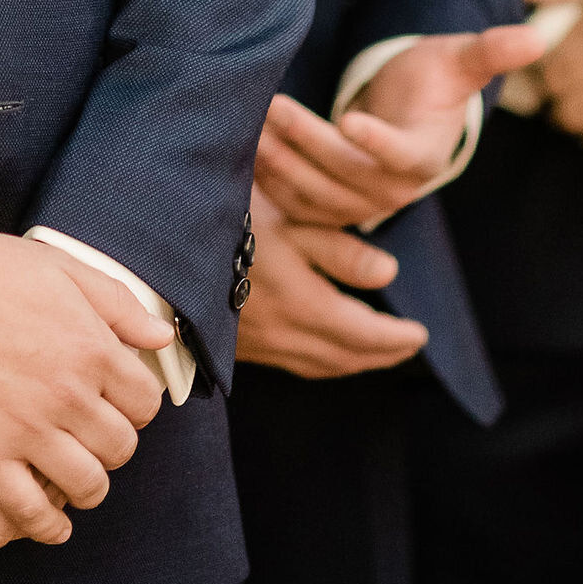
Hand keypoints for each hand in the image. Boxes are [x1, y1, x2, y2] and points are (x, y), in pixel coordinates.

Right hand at [0, 228, 169, 545]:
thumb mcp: (53, 266)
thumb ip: (114, 302)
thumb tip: (162, 334)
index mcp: (89, 344)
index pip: (145, 401)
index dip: (134, 406)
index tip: (116, 405)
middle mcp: (67, 392)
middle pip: (120, 448)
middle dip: (111, 447)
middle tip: (91, 440)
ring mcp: (26, 429)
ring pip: (87, 486)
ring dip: (85, 487)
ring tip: (72, 479)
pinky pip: (31, 512)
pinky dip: (46, 526)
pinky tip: (48, 523)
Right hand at [233, 185, 427, 378]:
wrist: (162, 242)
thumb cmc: (229, 217)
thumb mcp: (288, 219)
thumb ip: (339, 250)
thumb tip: (389, 274)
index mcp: (301, 304)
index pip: (362, 334)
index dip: (395, 338)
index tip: (420, 333)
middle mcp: (282, 334)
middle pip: (344, 358)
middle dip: (381, 355)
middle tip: (407, 345)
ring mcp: (257, 344)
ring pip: (319, 366)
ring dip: (353, 361)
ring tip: (375, 350)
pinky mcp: (237, 344)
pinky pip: (293, 362)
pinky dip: (322, 360)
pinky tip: (324, 346)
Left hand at [254, 24, 544, 226]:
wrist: (406, 114)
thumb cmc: (431, 80)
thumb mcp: (458, 60)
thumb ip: (489, 52)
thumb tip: (535, 38)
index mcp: (422, 156)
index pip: (400, 157)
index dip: (377, 142)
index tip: (349, 118)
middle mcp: (391, 189)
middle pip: (345, 175)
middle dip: (307, 143)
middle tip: (273, 108)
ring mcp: (357, 203)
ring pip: (314, 194)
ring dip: (280, 162)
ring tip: (251, 124)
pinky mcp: (327, 206)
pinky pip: (296, 204)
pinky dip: (270, 180)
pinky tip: (244, 147)